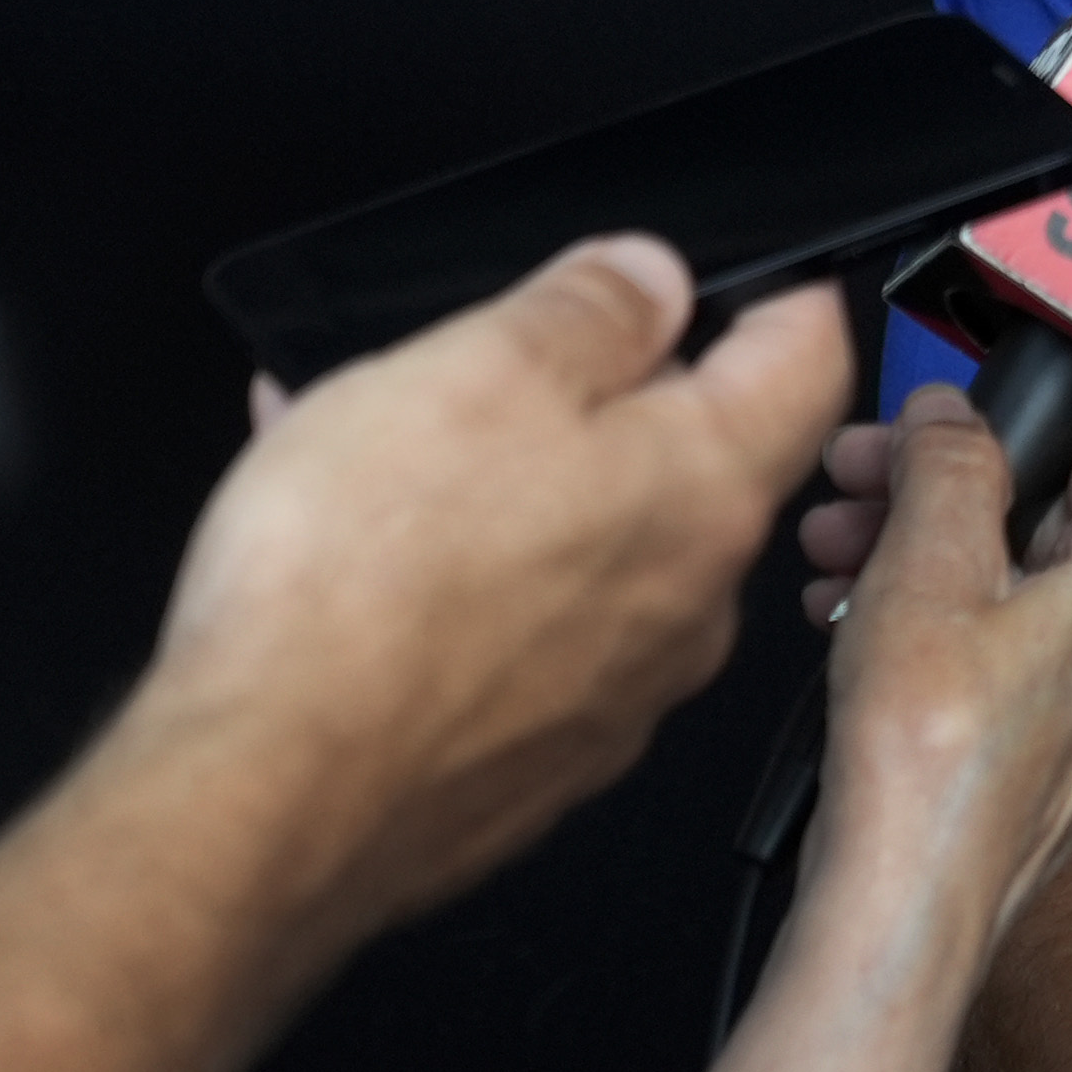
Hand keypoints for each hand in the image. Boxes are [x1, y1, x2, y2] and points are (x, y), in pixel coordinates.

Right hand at [136, 243, 853, 952]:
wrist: (261, 796)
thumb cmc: (362, 592)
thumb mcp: (478, 371)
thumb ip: (588, 311)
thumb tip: (651, 280)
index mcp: (706, 492)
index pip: (810, 362)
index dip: (779, 295)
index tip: (745, 275)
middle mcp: (687, 607)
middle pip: (688, 460)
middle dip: (597, 397)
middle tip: (496, 361)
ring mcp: (611, 698)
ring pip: (583, 547)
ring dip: (502, 483)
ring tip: (374, 446)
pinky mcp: (528, 765)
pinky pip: (516, 634)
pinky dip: (455, 579)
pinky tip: (351, 551)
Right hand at [804, 389, 1071, 970]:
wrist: (905, 901)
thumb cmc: (933, 752)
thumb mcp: (929, 561)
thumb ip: (949, 461)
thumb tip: (951, 410)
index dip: (994, 425)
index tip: (914, 425)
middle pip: (1051, 511)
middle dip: (935, 491)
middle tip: (851, 481)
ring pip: (1019, 577)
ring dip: (919, 548)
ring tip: (830, 547)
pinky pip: (1010, 642)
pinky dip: (936, 615)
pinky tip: (850, 607)